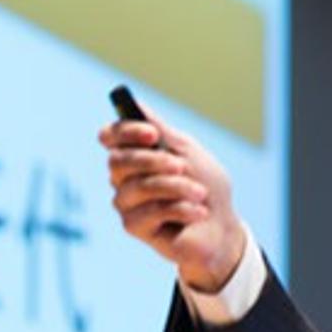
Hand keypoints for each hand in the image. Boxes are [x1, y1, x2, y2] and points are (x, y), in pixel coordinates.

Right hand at [98, 109, 246, 292]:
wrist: (221, 227)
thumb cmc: (206, 186)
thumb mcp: (188, 152)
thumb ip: (162, 131)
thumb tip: (137, 104)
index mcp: (134, 154)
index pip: (110, 136)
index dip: (125, 131)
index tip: (152, 134)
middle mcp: (123, 177)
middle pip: (118, 161)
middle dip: (154, 161)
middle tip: (182, 166)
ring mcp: (125, 202)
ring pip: (139, 187)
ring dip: (176, 187)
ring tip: (200, 193)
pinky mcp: (133, 226)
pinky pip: (151, 211)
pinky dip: (181, 209)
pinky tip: (199, 213)